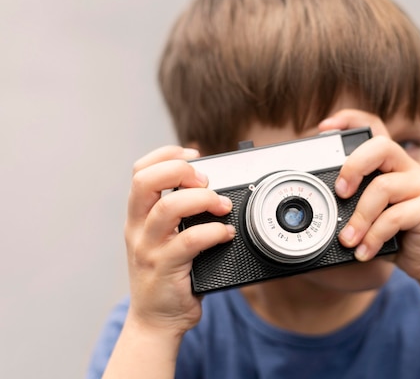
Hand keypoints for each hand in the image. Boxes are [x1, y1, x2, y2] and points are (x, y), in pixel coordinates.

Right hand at [124, 146, 234, 334]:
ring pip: (167, 209)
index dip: (166, 155)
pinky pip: (189, 241)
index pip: (140, 171)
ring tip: (222, 206)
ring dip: (202, 199)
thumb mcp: (163, 238)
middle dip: (179, 171)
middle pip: (145, 182)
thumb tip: (209, 184)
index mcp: (138, 216)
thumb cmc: (166, 276)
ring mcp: (149, 249)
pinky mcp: (165, 269)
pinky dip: (213, 232)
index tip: (194, 154)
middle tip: (205, 181)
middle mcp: (138, 229)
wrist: (156, 321)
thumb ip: (178, 212)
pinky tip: (225, 234)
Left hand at [318, 109, 419, 283]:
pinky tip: (364, 251)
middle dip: (353, 166)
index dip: (350, 120)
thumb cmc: (398, 235)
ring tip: (347, 240)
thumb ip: (352, 203)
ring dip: (359, 217)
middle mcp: (408, 168)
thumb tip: (319, 207)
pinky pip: (395, 216)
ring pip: (383, 187)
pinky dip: (374, 236)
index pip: (374, 128)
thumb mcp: (370, 215)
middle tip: (340, 192)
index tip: (324, 127)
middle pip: (381, 146)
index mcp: (391, 164)